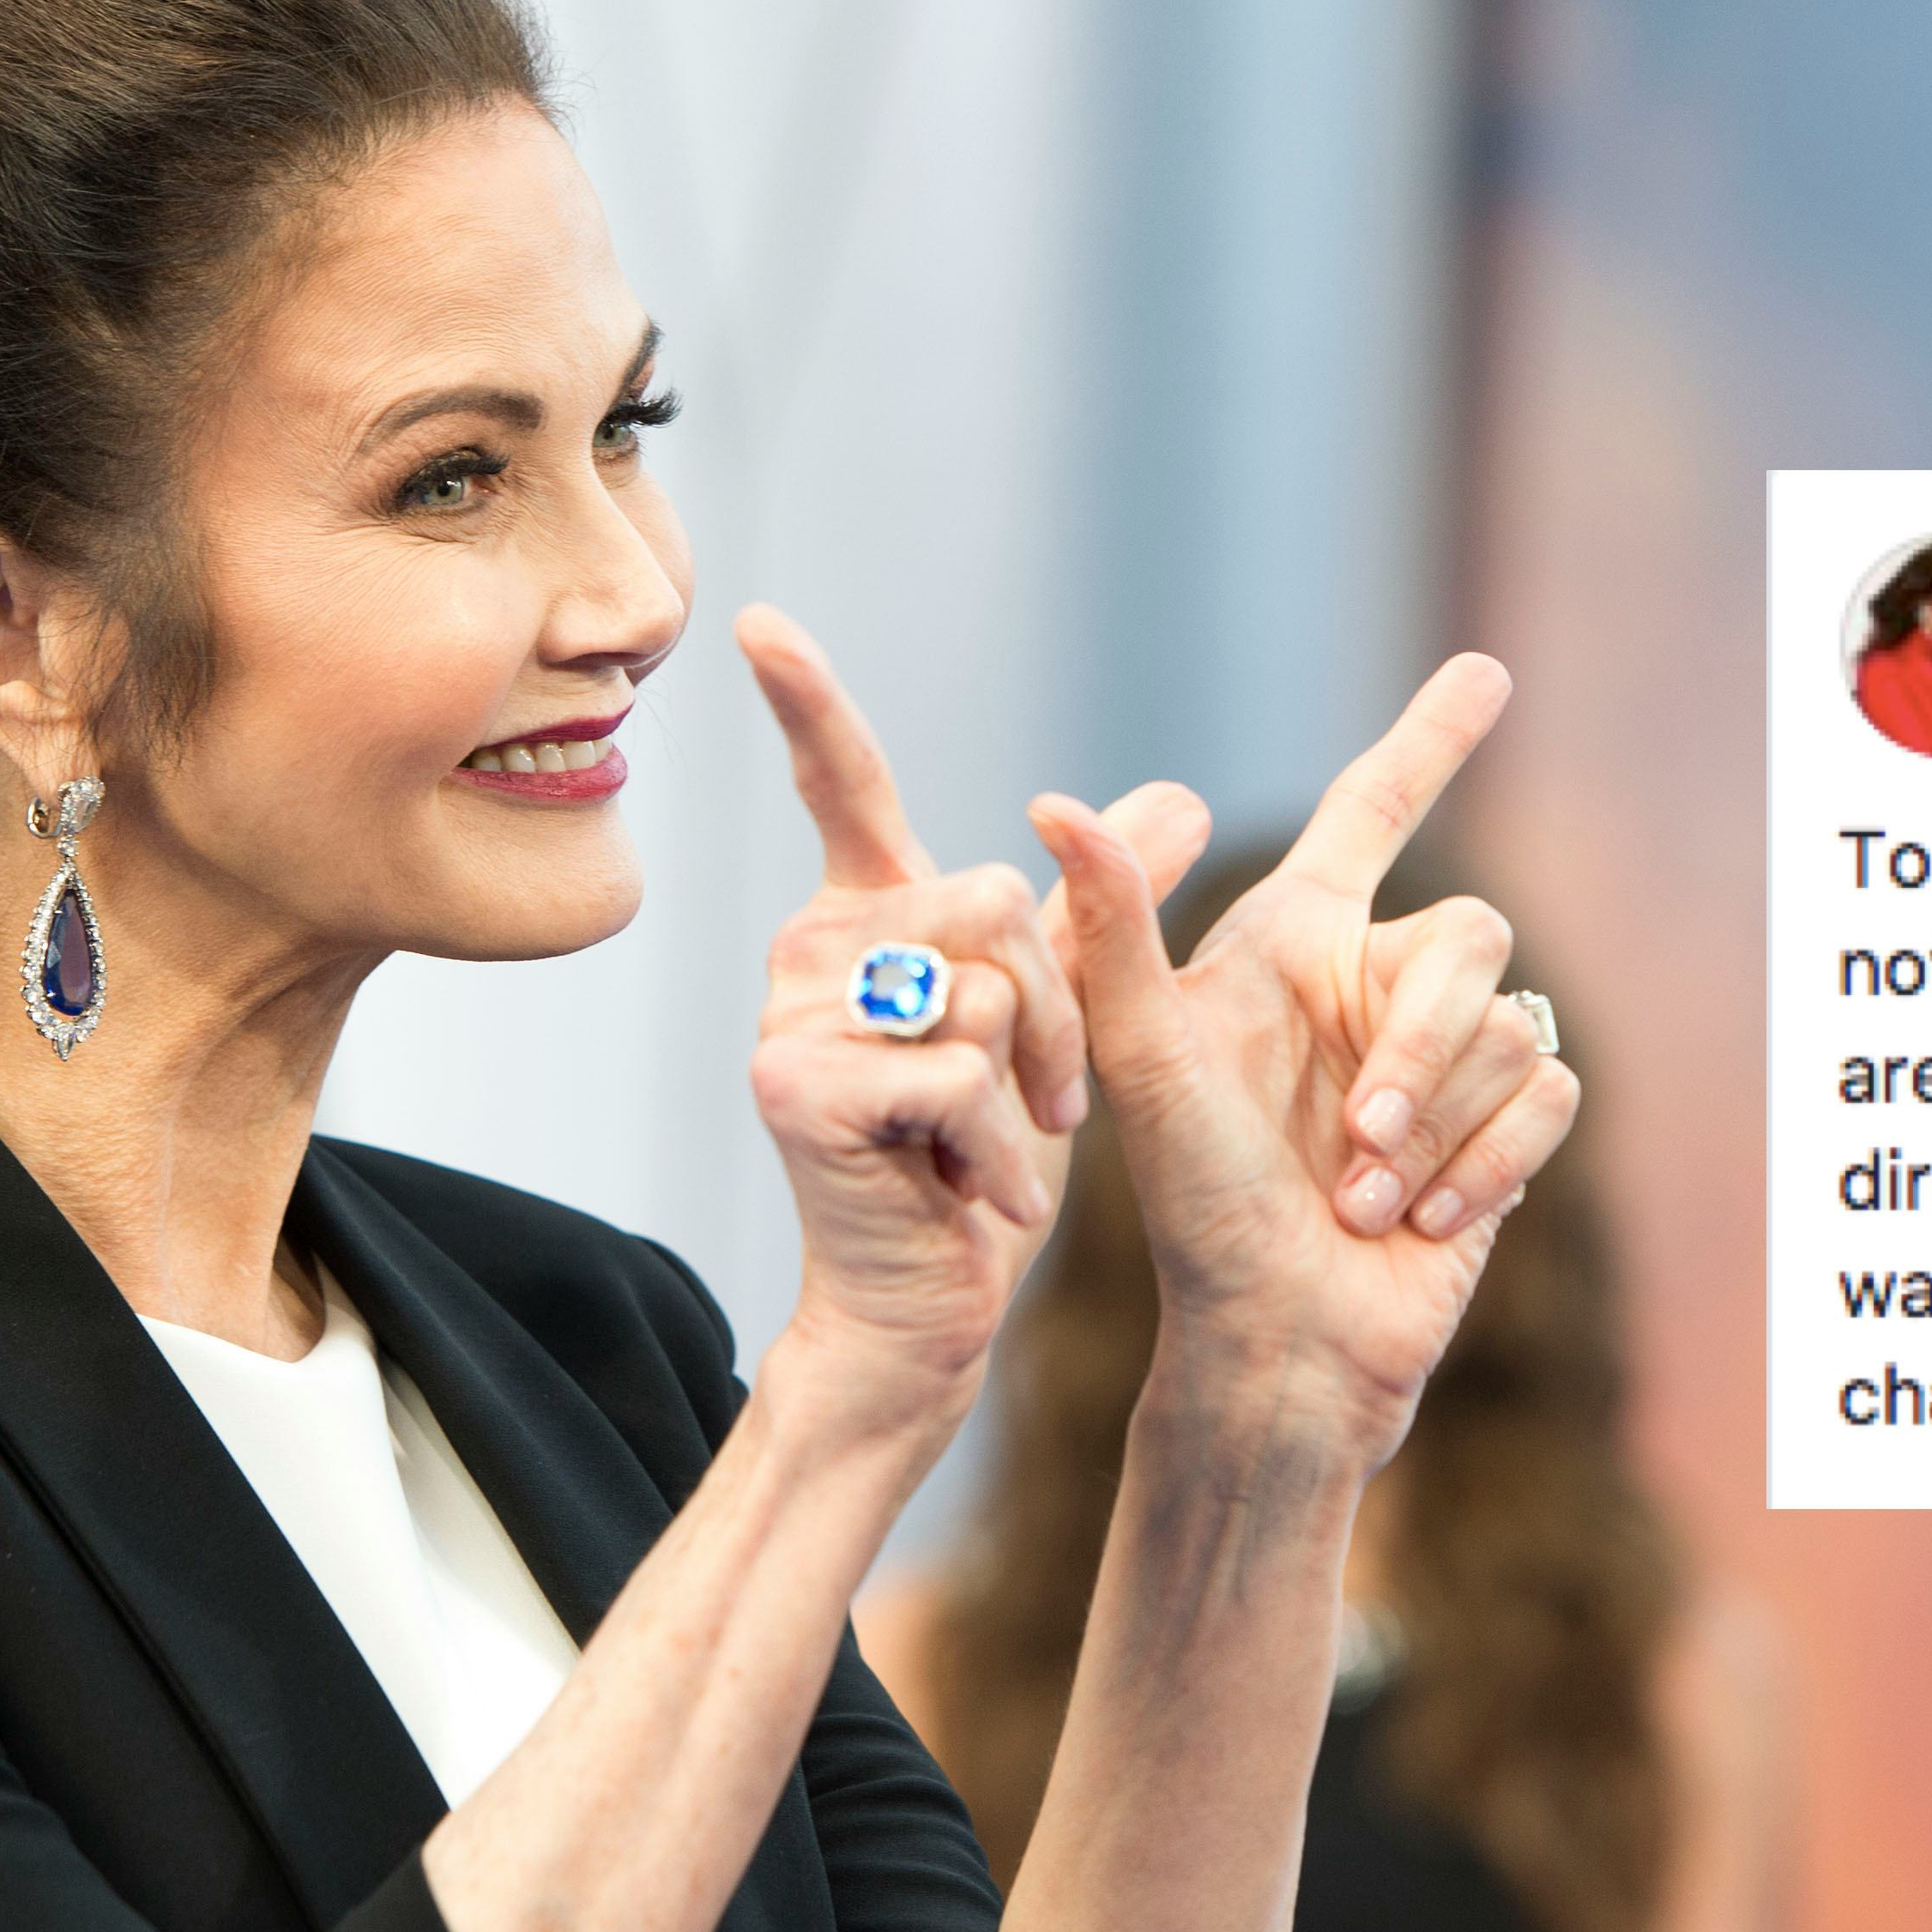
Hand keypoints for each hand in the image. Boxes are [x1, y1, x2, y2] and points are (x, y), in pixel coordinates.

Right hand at [735, 610, 1207, 1412]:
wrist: (925, 1312)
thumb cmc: (979, 1167)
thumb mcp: (1052, 1024)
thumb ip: (1097, 912)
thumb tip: (1174, 799)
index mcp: (864, 920)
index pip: (839, 787)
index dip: (804, 700)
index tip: (757, 620)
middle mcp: (812, 950)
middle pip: (998, 895)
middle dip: (1054, 1010)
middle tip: (1037, 1101)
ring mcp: (792, 1015)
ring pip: (985, 982)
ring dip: (1031, 1087)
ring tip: (993, 1151)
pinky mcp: (800, 1086)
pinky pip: (960, 1072)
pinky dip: (997, 1149)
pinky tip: (964, 1194)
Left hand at [1030, 655, 1578, 1458]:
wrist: (1274, 1343)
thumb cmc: (1197, 1209)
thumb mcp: (1146, 1064)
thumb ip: (1111, 930)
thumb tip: (1055, 803)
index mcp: (1294, 945)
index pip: (1374, 811)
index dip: (1428, 740)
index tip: (1485, 675)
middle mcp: (1376, 986)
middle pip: (1470, 933)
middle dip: (1418, 1046)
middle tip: (1353, 1138)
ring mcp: (1446, 1059)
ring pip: (1511, 1027)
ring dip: (1435, 1127)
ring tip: (1361, 1197)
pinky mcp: (1505, 1130)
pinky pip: (1550, 1094)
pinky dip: (1485, 1165)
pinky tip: (1424, 1222)